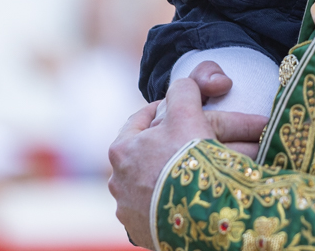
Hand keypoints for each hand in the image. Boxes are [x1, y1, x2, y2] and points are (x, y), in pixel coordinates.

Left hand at [108, 74, 266, 248]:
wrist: (196, 214)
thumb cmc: (187, 159)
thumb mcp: (187, 113)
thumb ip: (183, 90)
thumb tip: (184, 84)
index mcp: (122, 149)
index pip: (140, 120)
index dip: (163, 109)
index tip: (181, 108)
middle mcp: (118, 181)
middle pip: (147, 153)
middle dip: (169, 145)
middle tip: (194, 140)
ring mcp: (128, 209)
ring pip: (151, 182)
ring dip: (169, 175)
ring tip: (195, 172)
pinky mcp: (142, 231)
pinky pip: (156, 208)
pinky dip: (171, 200)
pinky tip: (189, 196)